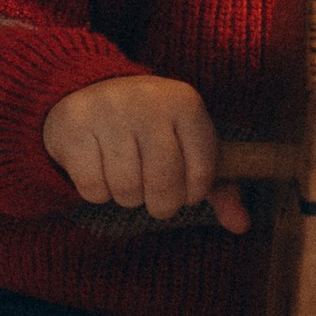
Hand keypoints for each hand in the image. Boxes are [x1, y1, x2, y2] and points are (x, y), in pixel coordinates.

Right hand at [41, 76, 248, 231]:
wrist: (87, 90)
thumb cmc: (149, 128)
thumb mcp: (188, 145)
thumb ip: (218, 186)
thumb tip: (241, 225)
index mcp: (184, 103)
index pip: (202, 171)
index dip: (192, 192)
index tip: (183, 188)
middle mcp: (148, 102)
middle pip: (163, 182)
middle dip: (161, 203)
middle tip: (154, 196)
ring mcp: (108, 112)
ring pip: (126, 189)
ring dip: (127, 197)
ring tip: (125, 177)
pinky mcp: (74, 127)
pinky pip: (93, 187)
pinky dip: (98, 192)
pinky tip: (100, 170)